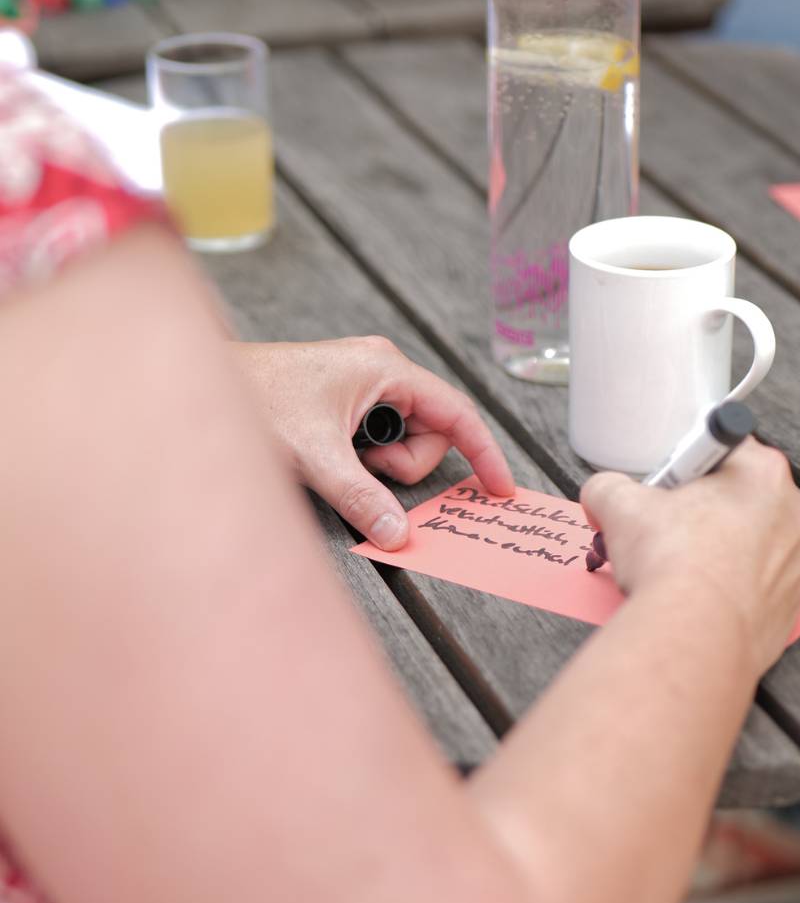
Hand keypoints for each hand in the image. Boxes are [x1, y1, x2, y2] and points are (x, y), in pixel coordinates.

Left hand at [233, 337, 514, 548]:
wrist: (197, 383)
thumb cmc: (253, 400)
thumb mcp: (314, 455)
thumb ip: (361, 496)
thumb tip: (399, 534)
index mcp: (385, 367)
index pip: (456, 412)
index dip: (483, 452)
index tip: (500, 488)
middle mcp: (380, 369)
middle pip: (429, 432)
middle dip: (403, 464)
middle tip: (361, 469)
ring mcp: (361, 383)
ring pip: (401, 439)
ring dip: (378, 463)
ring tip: (335, 458)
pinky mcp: (343, 399)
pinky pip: (376, 438)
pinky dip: (362, 457)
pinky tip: (328, 454)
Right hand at [580, 440, 799, 675]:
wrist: (693, 637)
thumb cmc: (671, 565)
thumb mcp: (619, 505)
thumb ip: (609, 487)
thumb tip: (601, 494)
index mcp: (762, 471)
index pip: (722, 449)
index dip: (686, 468)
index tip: (668, 489)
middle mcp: (791, 511)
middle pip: (738, 496)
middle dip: (702, 509)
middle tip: (667, 529)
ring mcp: (798, 561)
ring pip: (751, 542)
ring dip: (719, 549)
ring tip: (682, 568)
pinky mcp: (792, 604)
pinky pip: (758, 584)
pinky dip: (733, 588)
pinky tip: (702, 597)